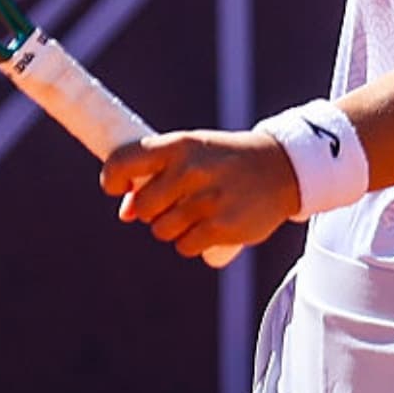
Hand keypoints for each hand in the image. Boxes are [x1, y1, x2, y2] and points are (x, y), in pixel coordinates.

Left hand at [99, 128, 299, 259]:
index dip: (111, 178)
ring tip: (198, 211)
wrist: (281, 168)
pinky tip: (209, 226)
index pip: (124, 161)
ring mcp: (207, 200)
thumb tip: (124, 212)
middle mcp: (190, 171)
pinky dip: (192, 242)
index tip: (116, 187)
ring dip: (173, 228)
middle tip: (174, 201)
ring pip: (162, 231)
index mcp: (179, 146)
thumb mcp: (192, 153)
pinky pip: (185, 246)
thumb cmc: (225, 160)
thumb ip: (156, 175)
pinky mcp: (223, 227)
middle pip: (141, 208)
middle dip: (150, 211)